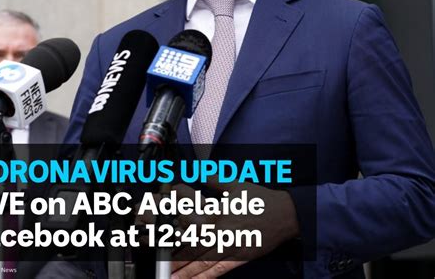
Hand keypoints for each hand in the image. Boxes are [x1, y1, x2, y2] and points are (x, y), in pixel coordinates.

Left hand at [171, 176, 299, 277]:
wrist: (284, 215)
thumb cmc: (260, 200)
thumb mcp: (235, 185)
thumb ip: (214, 180)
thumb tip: (200, 173)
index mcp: (218, 214)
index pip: (190, 219)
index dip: (174, 227)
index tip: (159, 232)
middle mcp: (221, 233)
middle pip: (192, 245)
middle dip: (173, 254)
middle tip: (159, 261)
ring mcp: (229, 248)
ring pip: (201, 261)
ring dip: (184, 270)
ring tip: (169, 276)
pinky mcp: (238, 258)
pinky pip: (218, 270)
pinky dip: (203, 277)